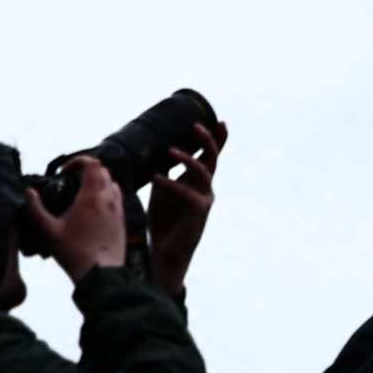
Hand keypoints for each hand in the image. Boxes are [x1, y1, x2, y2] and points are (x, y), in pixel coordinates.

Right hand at [27, 157, 129, 283]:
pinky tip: (92, 210)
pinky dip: (106, 195)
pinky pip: (117, 198)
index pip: (92, 164)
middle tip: (70, 181)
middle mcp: (108, 198)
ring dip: (97, 182)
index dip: (78, 161)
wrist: (101, 274)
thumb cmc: (73, 253)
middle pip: (103, 171)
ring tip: (81, 194)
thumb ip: (36, 209)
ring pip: (112, 184)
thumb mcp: (48, 231)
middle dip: (86, 170)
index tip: (64, 171)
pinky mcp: (122, 221)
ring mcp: (118, 209)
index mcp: (92, 196)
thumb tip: (28, 192)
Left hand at [146, 118, 224, 292]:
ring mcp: (205, 199)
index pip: (210, 156)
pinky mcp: (199, 212)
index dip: (217, 139)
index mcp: (198, 181)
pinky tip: (157, 177)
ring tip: (171, 151)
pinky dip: (172, 183)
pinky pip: (188, 193)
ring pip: (203, 173)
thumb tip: (153, 151)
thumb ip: (164, 173)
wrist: (166, 251)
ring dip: (188, 160)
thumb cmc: (164, 221)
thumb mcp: (162, 191)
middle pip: (213, 159)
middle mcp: (205, 188)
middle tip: (196, 126)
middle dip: (208, 141)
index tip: (219, 121)